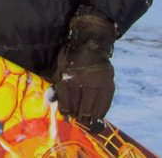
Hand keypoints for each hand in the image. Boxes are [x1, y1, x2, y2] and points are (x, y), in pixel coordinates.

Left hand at [55, 8, 116, 124]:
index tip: (67, 113)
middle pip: (80, 109)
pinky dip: (101, 111)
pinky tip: (97, 114)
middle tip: (77, 118)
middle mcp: (83, 85)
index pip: (66, 104)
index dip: (66, 112)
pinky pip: (105, 104)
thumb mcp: (59, 68)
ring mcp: (97, 86)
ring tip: (86, 118)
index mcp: (68, 80)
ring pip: (93, 109)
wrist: (90, 44)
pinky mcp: (109, 86)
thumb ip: (56, 84)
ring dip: (89, 116)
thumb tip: (52, 100)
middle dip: (77, 116)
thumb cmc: (70, 56)